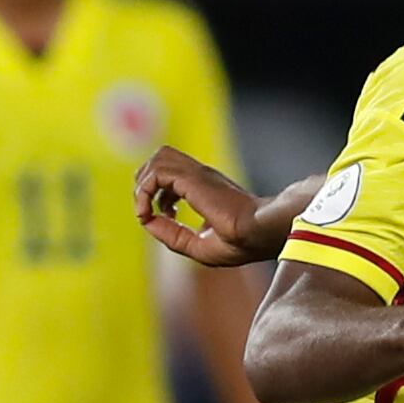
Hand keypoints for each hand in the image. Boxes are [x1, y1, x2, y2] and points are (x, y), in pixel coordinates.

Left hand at [134, 146, 275, 266]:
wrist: (259, 233)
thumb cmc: (241, 243)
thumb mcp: (197, 245)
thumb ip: (172, 234)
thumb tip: (146, 222)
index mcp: (205, 187)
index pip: (170, 173)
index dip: (155, 194)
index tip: (163, 217)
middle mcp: (200, 176)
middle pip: (161, 158)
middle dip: (145, 183)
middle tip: (149, 210)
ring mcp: (197, 174)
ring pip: (158, 158)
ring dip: (144, 184)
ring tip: (146, 210)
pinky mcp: (193, 178)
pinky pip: (156, 173)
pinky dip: (144, 192)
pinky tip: (148, 213)